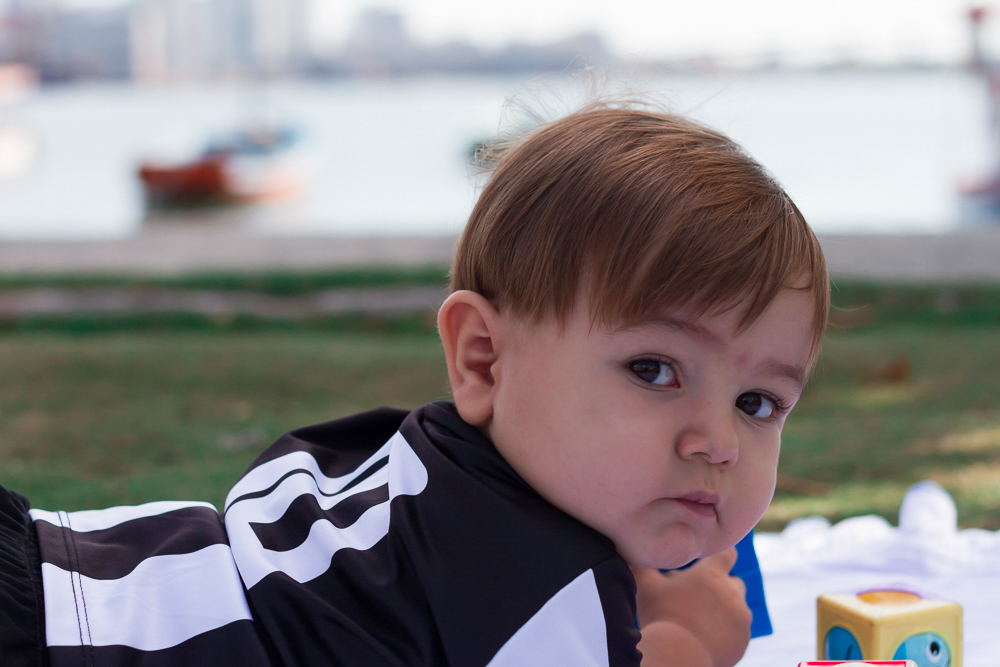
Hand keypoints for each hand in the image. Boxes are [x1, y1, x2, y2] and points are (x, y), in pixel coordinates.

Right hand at [631, 548, 751, 666]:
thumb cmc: (660, 617)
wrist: (676, 656)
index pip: (727, 553)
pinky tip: (706, 636)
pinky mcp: (743, 641)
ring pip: (736, 607)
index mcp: (712, 574)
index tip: (707, 564)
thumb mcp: (646, 586)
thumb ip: (642, 564)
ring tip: (699, 620)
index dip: (718, 557)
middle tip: (696, 597)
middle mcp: (732, 593)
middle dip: (719, 587)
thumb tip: (634, 551)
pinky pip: (738, 630)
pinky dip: (726, 632)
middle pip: (733, 582)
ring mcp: (741, 618)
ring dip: (723, 610)